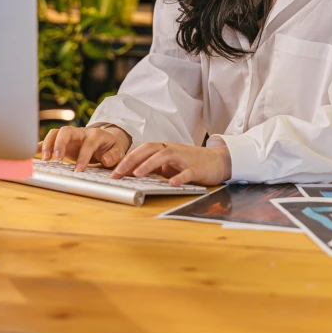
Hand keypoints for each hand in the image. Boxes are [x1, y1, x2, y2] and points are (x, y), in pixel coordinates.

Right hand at [38, 125, 131, 170]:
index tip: (78, 170)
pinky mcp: (62, 142)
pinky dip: (40, 146)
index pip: (88, 143)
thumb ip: (114, 155)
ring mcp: (70, 136)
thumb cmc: (111, 148)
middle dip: (60, 143)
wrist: (107, 141)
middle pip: (67, 131)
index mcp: (96, 135)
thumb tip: (105, 159)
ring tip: (46, 159)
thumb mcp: (118, 152)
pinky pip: (49, 141)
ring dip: (49, 144)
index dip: (83, 156)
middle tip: (56, 159)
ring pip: (56, 133)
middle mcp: (81, 133)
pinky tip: (33, 154)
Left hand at [111, 141, 231, 186]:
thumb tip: (132, 174)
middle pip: (149, 149)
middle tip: (117, 173)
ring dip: (150, 164)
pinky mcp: (197, 168)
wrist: (218, 161)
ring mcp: (185, 158)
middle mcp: (172, 150)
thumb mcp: (170, 164)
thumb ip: (154, 167)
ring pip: (165, 156)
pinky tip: (171, 183)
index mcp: (164, 149)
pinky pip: (187, 172)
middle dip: (132, 160)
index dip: (127, 159)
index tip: (113, 172)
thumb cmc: (191, 163)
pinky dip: (179, 177)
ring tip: (137, 173)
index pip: (142, 150)